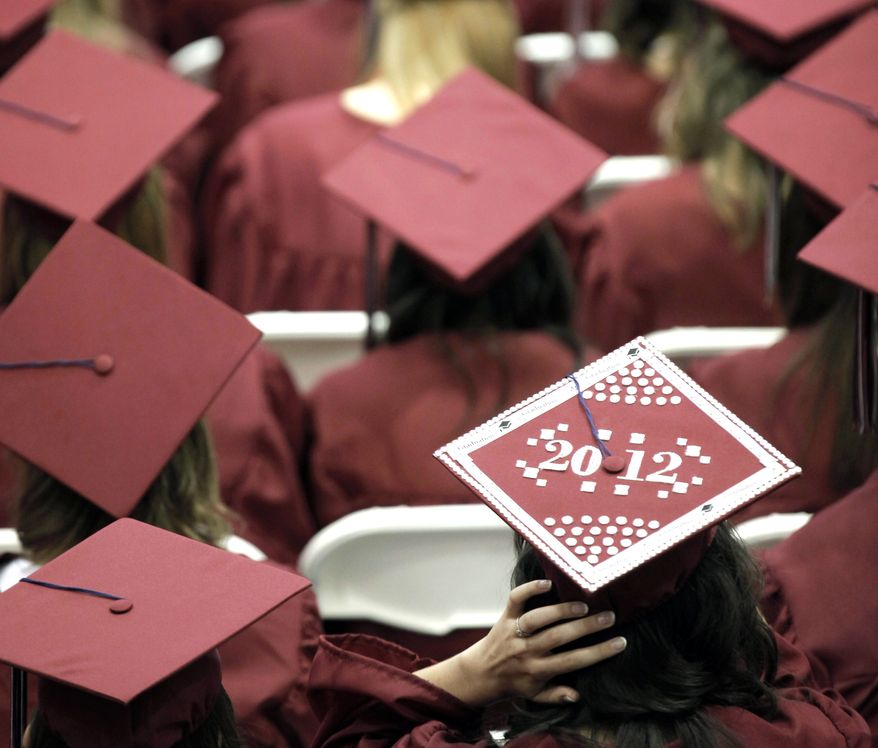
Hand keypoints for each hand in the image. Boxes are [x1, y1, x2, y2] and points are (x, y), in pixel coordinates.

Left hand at [414, 579, 624, 706]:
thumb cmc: (515, 683)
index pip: (573, 660)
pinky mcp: (504, 617)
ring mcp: (514, 632)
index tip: (620, 642)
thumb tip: (579, 695)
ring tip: (583, 605)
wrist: (480, 674)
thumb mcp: (536, 696)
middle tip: (609, 616)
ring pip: (538, 619)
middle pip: (559, 637)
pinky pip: (515, 600)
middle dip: (587, 627)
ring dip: (561, 610)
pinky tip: (548, 583)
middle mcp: (526, 650)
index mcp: (538, 671)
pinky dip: (529, 590)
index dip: (599, 652)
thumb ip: (557, 695)